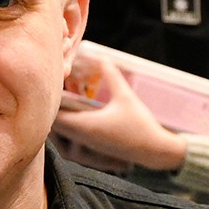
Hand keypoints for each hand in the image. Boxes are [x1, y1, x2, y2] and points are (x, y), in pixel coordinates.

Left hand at [52, 59, 187, 172]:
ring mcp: (89, 147)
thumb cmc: (141, 125)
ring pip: (64, 137)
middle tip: (61, 95)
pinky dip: (73, 129)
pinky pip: (74, 141)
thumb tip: (103, 57)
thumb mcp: (126, 96)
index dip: (52, 102)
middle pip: (55, 128)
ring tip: (69, 106)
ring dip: (63, 122)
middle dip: (55, 111)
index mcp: (87, 126)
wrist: (155, 151)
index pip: (56, 117)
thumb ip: (112, 75)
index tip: (56, 89)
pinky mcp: (96, 151)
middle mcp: (83, 139)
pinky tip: (82, 117)